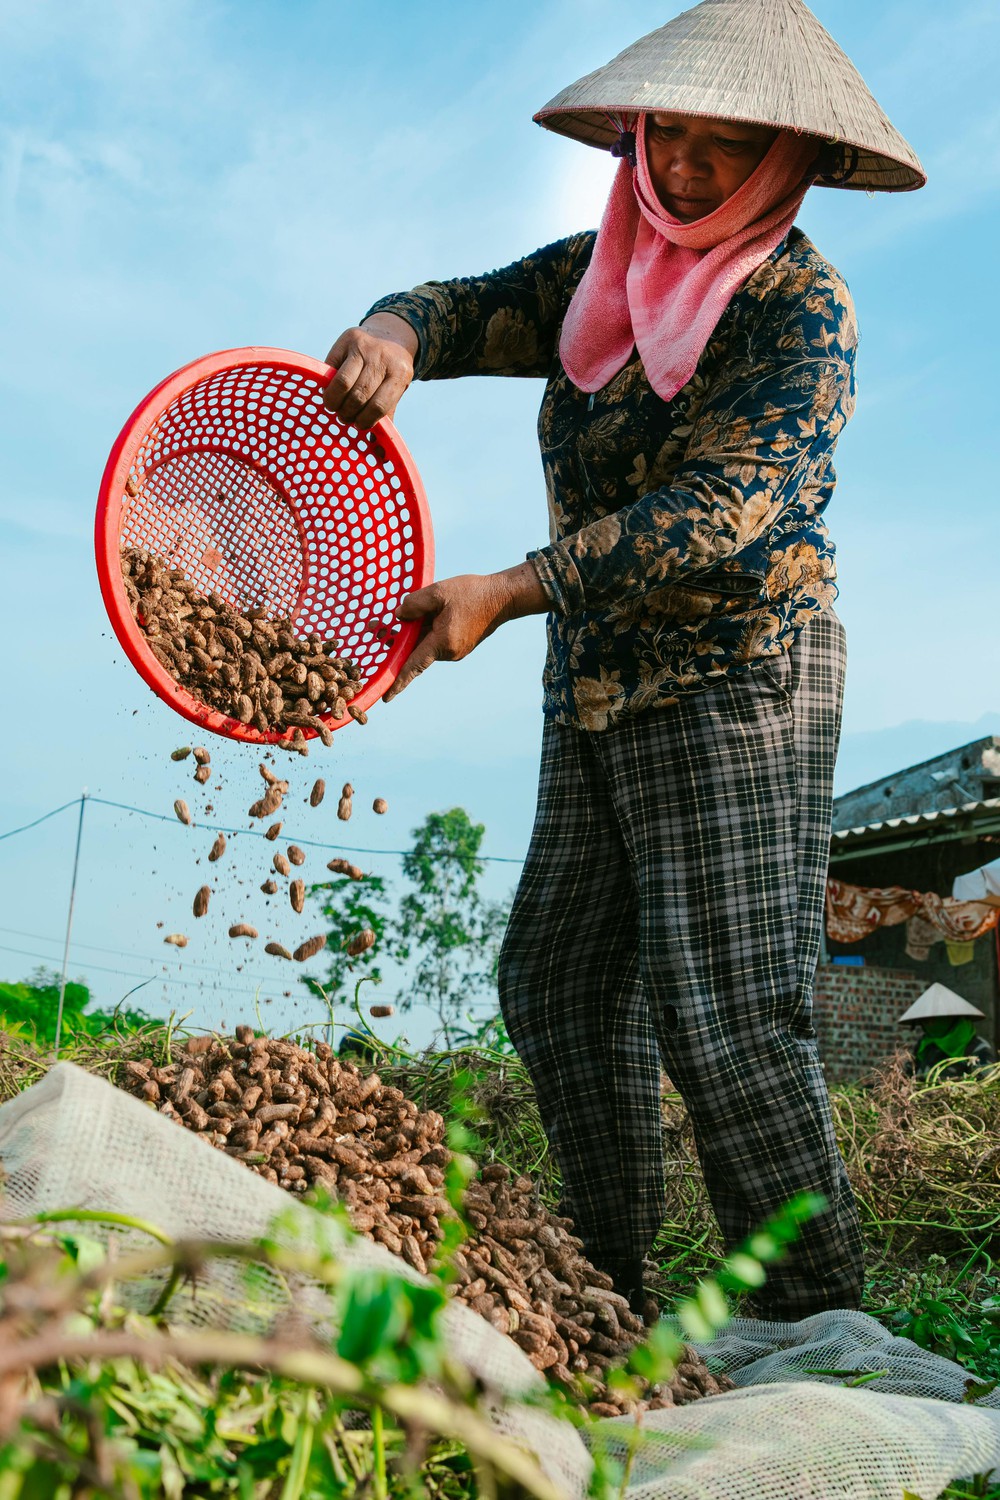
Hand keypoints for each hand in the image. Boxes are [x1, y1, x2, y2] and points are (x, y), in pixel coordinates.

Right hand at [322, 313, 418, 430]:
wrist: (389, 335)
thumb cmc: (390, 373)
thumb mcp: (396, 390)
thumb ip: (387, 415)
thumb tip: (379, 453)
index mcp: (400, 374)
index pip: (379, 405)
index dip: (366, 420)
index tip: (358, 426)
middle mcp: (382, 358)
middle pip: (359, 395)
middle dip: (349, 412)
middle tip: (344, 418)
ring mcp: (364, 347)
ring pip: (343, 382)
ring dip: (335, 401)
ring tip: (334, 407)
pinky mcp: (348, 339)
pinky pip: (332, 367)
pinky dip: (328, 384)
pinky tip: (329, 392)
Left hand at [383, 562, 548, 700]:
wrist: (503, 597)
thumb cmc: (473, 593)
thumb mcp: (439, 592)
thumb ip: (414, 604)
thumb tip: (398, 616)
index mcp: (443, 642)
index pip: (414, 665)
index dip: (397, 681)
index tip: (386, 698)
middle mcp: (449, 652)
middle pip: (415, 651)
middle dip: (396, 642)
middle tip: (374, 629)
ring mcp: (455, 651)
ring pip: (425, 644)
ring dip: (412, 633)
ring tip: (403, 613)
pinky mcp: (460, 645)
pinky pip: (435, 641)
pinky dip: (424, 631)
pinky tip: (423, 615)